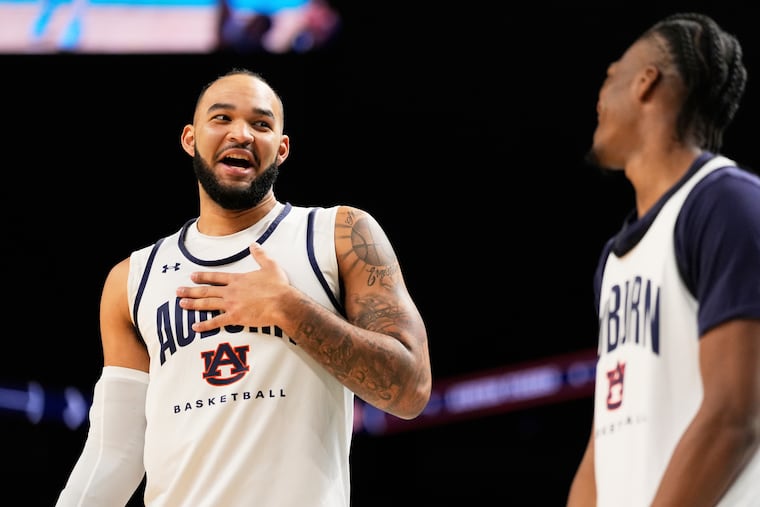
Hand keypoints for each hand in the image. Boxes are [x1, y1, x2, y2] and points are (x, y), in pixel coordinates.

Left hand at [176, 242, 291, 332]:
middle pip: (207, 290)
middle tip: (178, 291)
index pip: (216, 277)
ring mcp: (231, 304)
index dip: (203, 276)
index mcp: (238, 279)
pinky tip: (195, 326)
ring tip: (181, 304)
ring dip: (193, 303)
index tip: (192, 276)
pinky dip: (205, 325)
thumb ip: (260, 255)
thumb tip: (254, 245)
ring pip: (207, 303)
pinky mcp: (235, 317)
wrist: (282, 303)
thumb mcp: (270, 266)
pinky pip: (216, 321)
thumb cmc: (278, 286)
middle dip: (191, 290)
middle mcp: (231, 291)